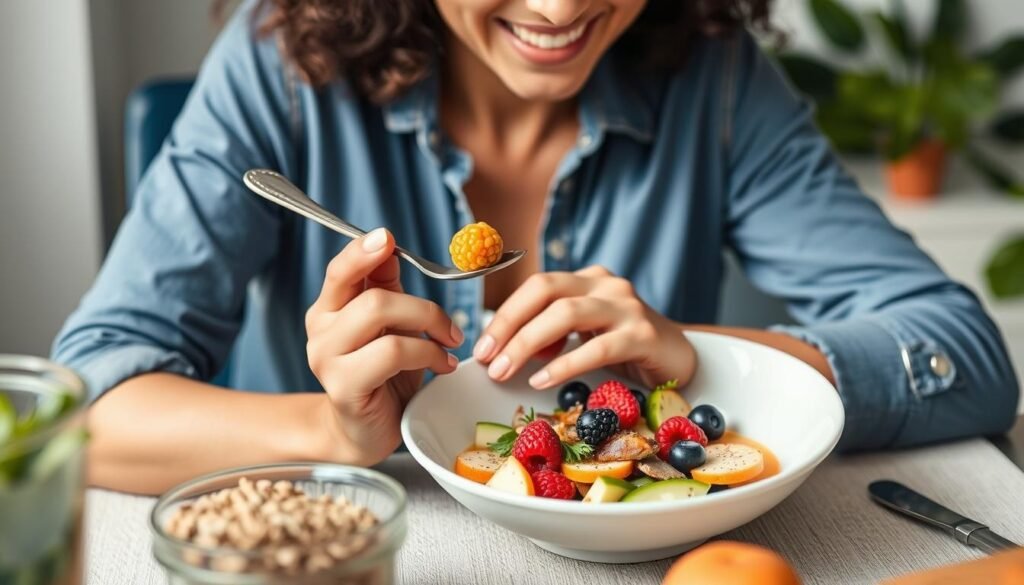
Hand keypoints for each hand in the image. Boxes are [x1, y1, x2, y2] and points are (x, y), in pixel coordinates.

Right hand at [305, 228, 462, 464]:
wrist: (364, 432)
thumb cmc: (382, 376)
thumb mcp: (388, 326)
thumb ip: (385, 287)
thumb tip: (388, 244)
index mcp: (329, 309)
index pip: (340, 270)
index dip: (362, 252)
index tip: (387, 237)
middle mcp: (320, 330)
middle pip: (373, 295)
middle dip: (424, 308)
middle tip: (451, 329)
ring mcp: (327, 359)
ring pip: (381, 316)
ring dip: (428, 328)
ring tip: (448, 348)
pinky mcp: (344, 386)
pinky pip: (392, 352)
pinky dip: (427, 355)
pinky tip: (441, 367)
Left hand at [473, 266, 696, 390]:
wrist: (680, 358)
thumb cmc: (625, 347)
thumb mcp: (583, 335)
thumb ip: (550, 335)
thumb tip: (506, 350)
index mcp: (587, 280)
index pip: (537, 286)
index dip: (504, 314)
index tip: (481, 347)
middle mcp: (606, 285)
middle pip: (546, 292)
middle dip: (510, 325)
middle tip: (487, 359)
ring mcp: (627, 307)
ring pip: (567, 314)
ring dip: (528, 343)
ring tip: (506, 371)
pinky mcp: (644, 334)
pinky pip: (597, 346)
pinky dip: (565, 364)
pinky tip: (542, 380)